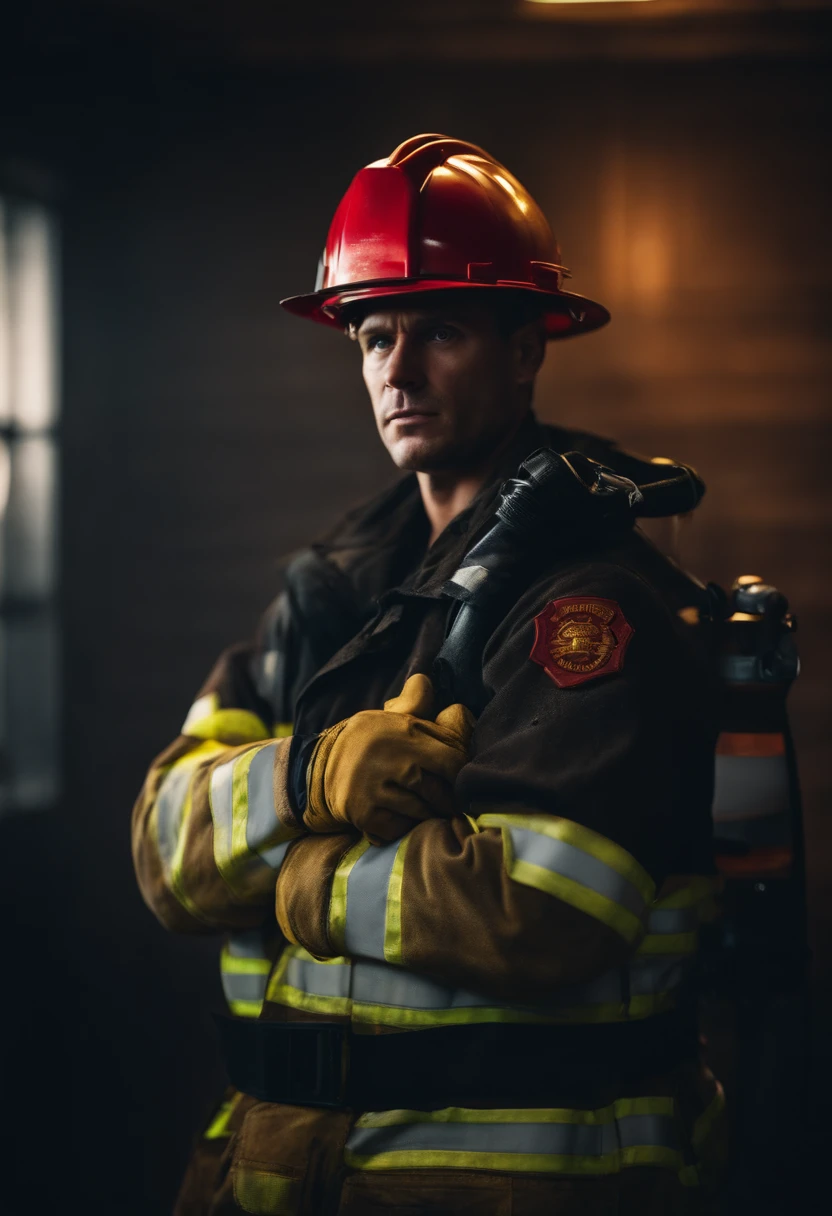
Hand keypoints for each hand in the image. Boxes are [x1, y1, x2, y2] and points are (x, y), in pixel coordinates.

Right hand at [303, 674, 473, 843]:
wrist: (317, 766)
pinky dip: (401, 826)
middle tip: (441, 800)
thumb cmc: (368, 742)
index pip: (452, 763)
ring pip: (421, 813)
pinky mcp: (362, 813)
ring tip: (418, 807)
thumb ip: (415, 702)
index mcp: (402, 733)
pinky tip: (395, 815)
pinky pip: (399, 828)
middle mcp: (389, 760)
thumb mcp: (390, 717)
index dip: (459, 776)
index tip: (456, 781)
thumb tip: (426, 680)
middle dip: (444, 800)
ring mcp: (374, 789)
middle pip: (439, 792)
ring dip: (424, 814)